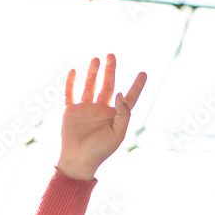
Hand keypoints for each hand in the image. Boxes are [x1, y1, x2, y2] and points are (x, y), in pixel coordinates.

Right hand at [58, 54, 146, 180]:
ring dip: (93, 72)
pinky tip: (74, 70)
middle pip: (108, 86)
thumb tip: (121, 93)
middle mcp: (101, 110)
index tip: (144, 73)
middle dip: (110, 71)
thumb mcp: (118, 133)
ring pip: (90, 85)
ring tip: (97, 59)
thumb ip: (123, 113)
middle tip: (111, 55)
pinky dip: (71, 82)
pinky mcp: (71, 111)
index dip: (137, 86)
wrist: (78, 160)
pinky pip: (70, 93)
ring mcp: (85, 109)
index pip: (129, 98)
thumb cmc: (100, 150)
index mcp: (114, 116)